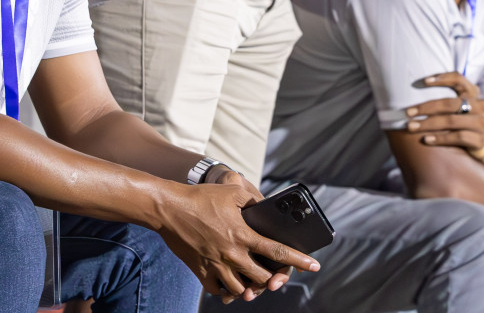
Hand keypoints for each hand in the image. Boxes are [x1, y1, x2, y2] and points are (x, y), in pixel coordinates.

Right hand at [155, 181, 317, 302]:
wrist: (169, 209)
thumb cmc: (200, 197)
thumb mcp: (232, 190)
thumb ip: (252, 199)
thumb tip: (264, 207)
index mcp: (243, 235)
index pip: (278, 251)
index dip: (299, 260)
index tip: (314, 266)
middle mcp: (233, 254)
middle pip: (263, 277)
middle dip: (273, 279)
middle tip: (275, 277)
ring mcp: (217, 266)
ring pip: (242, 289)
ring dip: (251, 287)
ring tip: (253, 281)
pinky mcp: (202, 272)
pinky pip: (220, 291)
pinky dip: (227, 290)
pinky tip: (230, 282)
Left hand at [404, 72, 483, 161]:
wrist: (482, 144)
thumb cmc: (462, 120)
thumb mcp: (459, 106)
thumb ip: (446, 98)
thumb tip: (412, 91)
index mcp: (473, 92)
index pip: (458, 79)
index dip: (442, 78)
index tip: (424, 81)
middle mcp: (479, 105)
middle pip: (449, 103)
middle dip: (425, 108)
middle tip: (408, 112)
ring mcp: (481, 123)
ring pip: (451, 121)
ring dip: (428, 124)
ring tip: (411, 126)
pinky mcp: (479, 139)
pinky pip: (457, 137)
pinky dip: (440, 138)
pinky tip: (426, 139)